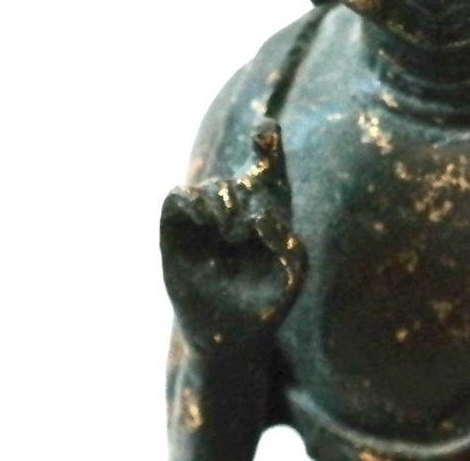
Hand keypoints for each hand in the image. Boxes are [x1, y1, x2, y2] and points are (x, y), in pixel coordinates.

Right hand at [160, 121, 305, 349]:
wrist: (232, 337)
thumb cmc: (269, 301)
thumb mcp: (292, 275)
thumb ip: (287, 243)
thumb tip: (259, 217)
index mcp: (268, 207)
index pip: (268, 164)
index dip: (266, 143)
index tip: (265, 131)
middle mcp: (236, 208)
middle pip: (239, 177)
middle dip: (247, 188)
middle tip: (247, 221)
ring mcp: (205, 221)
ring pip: (209, 188)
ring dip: (221, 200)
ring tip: (229, 227)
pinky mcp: (177, 234)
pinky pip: (177, 199)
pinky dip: (189, 200)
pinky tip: (204, 216)